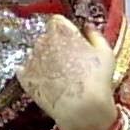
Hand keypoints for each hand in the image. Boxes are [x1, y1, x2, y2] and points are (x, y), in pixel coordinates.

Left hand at [17, 15, 117, 129]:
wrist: (82, 108)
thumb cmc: (97, 79)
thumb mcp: (106, 54)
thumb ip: (95, 36)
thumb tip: (88, 27)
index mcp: (62, 30)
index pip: (56, 21)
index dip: (63, 30)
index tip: (70, 41)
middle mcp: (43, 40)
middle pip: (45, 38)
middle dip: (54, 46)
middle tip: (67, 62)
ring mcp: (31, 59)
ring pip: (35, 54)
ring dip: (43, 60)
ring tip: (58, 76)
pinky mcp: (24, 77)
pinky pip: (25, 71)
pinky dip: (32, 75)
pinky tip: (45, 84)